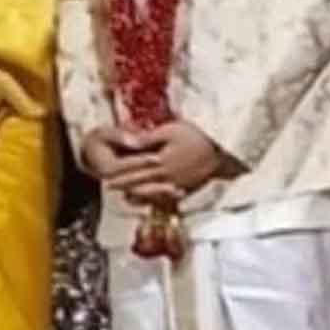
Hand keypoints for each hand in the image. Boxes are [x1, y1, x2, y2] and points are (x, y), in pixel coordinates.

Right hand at [81, 126, 181, 203]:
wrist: (91, 152)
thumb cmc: (100, 139)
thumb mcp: (105, 133)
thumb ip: (120, 136)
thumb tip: (136, 141)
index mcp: (108, 168)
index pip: (129, 165)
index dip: (143, 161)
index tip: (158, 158)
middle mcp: (114, 183)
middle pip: (139, 184)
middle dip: (157, 183)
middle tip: (173, 181)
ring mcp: (122, 188)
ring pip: (144, 193)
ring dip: (161, 193)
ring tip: (178, 191)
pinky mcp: (129, 189)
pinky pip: (146, 196)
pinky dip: (160, 196)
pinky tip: (175, 195)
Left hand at [107, 121, 223, 192]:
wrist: (223, 150)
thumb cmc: (197, 136)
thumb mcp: (171, 130)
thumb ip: (149, 138)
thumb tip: (130, 142)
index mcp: (160, 163)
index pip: (134, 171)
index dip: (119, 174)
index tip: (105, 177)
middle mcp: (167, 178)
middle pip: (141, 184)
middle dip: (124, 186)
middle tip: (108, 187)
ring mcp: (179, 185)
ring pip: (153, 194)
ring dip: (138, 196)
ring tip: (126, 197)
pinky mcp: (189, 188)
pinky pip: (168, 198)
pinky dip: (157, 200)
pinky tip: (153, 200)